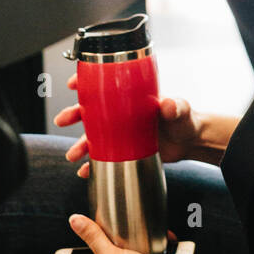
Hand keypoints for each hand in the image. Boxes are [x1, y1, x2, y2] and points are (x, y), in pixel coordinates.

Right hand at [56, 77, 236, 177]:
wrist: (191, 141)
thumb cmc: (185, 119)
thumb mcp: (181, 110)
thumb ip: (175, 107)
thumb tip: (168, 105)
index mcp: (132, 99)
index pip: (106, 84)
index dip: (87, 82)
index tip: (73, 83)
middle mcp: (123, 114)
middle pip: (92, 111)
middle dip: (74, 113)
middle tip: (62, 120)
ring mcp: (123, 132)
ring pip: (94, 136)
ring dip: (80, 145)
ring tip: (72, 156)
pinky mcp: (125, 150)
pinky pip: (104, 157)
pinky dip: (92, 165)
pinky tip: (85, 171)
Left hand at [68, 214, 198, 253]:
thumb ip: (93, 238)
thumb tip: (76, 221)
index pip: (96, 250)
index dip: (97, 235)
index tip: (100, 222)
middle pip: (119, 243)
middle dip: (124, 233)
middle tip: (126, 226)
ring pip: (139, 242)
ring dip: (144, 236)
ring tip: (145, 233)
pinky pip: (157, 244)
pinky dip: (160, 239)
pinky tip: (160, 238)